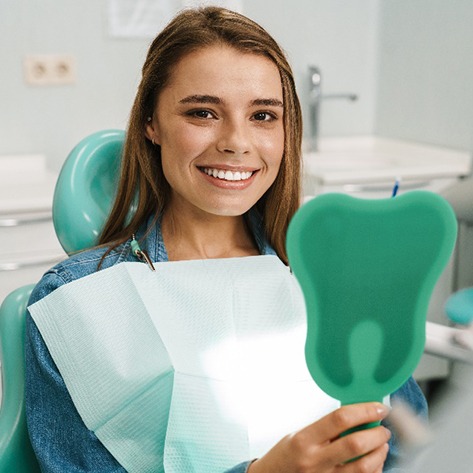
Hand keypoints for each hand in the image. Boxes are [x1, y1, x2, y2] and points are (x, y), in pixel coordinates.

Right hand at [248, 402, 390, 472]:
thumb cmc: (284, 456)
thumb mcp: (298, 435)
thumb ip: (324, 428)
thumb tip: (354, 416)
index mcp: (305, 440)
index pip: (339, 419)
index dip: (364, 411)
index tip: (378, 407)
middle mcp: (315, 460)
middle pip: (355, 444)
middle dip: (376, 433)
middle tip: (383, 427)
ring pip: (364, 467)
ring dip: (379, 453)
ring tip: (382, 443)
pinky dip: (375, 469)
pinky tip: (375, 461)